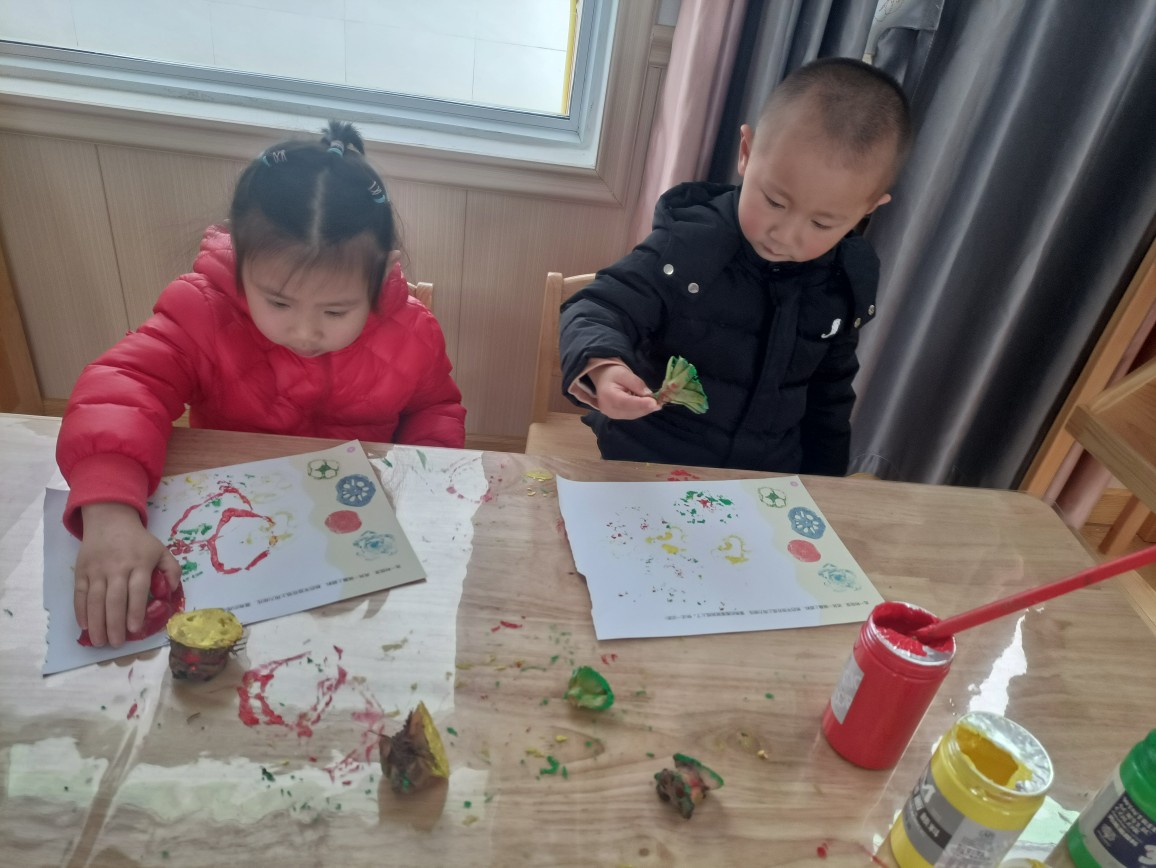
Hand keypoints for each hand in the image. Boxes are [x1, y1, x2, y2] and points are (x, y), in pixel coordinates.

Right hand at [75, 502, 180, 646]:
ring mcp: (97, 570)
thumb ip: (171, 569)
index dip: (135, 611)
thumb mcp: (161, 550)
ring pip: (95, 600)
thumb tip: (171, 590)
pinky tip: (84, 626)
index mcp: (139, 564)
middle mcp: (117, 568)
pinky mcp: (81, 571)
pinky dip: (80, 611)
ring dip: (96, 623)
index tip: (135, 630)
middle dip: (114, 624)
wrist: (110, 520)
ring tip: (100, 641)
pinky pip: (79, 593)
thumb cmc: (138, 541)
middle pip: (114, 600)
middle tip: (116, 644)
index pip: (137, 591)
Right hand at [589, 364, 660, 419]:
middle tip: (659, 403)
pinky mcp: (617, 417)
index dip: (641, 404)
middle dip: (646, 407)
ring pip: (633, 414)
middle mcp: (608, 409)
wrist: (603, 380)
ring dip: (645, 409)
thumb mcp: (624, 373)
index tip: (654, 402)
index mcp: (608, 396)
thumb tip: (648, 395)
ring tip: (656, 403)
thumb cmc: (613, 374)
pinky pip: (632, 415)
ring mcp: (612, 415)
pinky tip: (648, 405)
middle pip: (631, 411)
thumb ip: (636, 383)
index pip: (626, 403)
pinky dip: (641, 410)